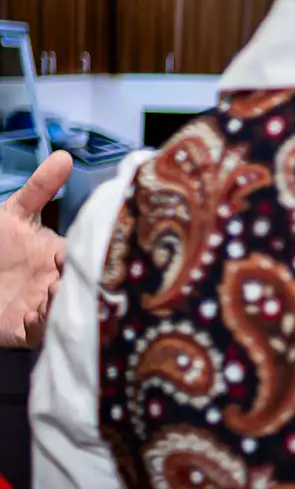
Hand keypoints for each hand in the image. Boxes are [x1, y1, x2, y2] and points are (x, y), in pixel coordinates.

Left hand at [0, 152, 71, 348]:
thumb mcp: (14, 215)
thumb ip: (39, 189)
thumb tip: (64, 156)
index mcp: (63, 257)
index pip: (86, 258)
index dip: (85, 257)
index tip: (73, 253)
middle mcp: (60, 283)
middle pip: (81, 288)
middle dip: (76, 285)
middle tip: (63, 277)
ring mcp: (44, 307)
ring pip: (64, 312)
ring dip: (58, 306)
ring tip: (48, 293)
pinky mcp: (25, 329)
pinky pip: (40, 333)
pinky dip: (38, 326)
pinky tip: (29, 315)